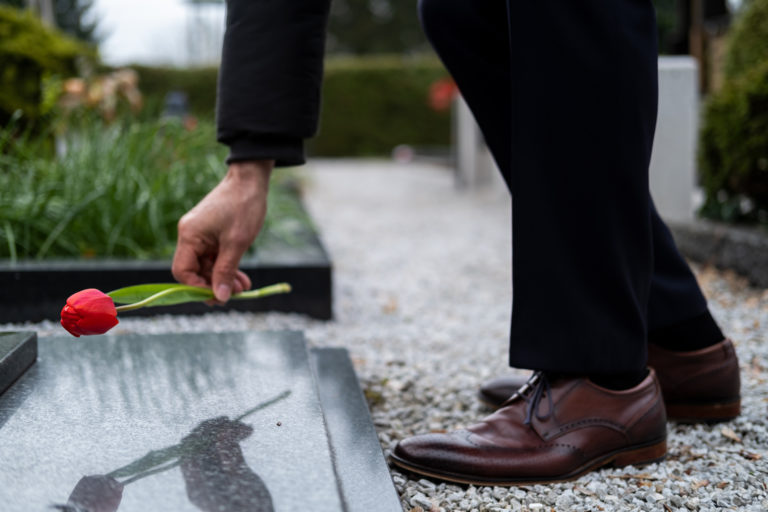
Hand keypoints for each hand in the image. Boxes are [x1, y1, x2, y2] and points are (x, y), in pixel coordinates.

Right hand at [172, 160, 273, 302]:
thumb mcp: (237, 243)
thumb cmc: (243, 207)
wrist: (250, 180)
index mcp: (189, 236)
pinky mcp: (211, 234)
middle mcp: (190, 236)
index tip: (218, 295)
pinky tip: (242, 278)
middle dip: (215, 284)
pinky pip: (215, 257)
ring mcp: (200, 235)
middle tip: (237, 293)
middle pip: (195, 271)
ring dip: (224, 278)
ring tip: (244, 288)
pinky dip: (227, 267)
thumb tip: (219, 297)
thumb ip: (226, 271)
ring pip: (208, 266)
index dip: (197, 287)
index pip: (182, 271)